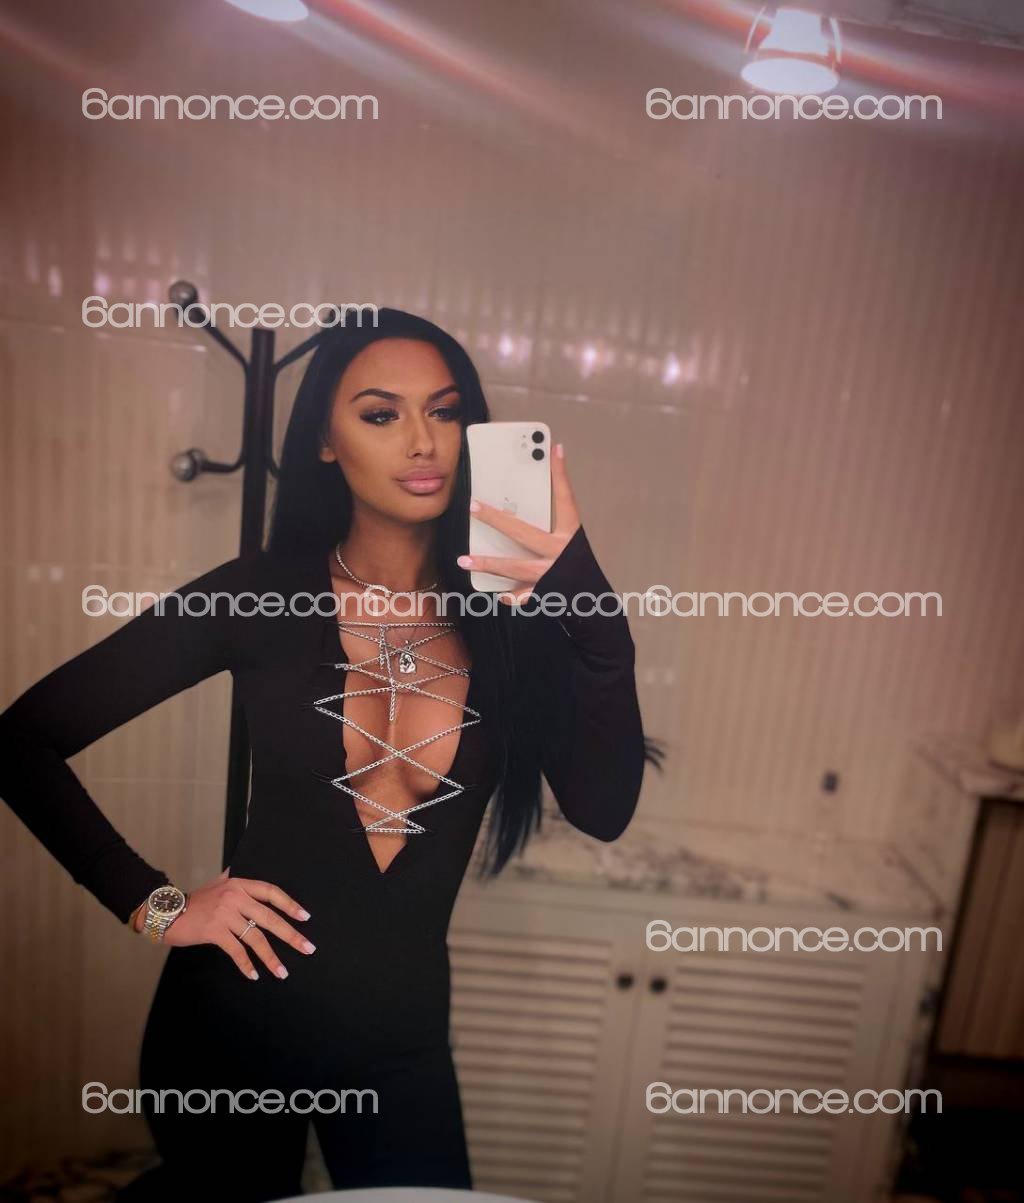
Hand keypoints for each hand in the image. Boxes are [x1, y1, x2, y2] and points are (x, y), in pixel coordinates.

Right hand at [162, 868, 315, 980]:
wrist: (168, 911)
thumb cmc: (195, 901)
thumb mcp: (218, 884)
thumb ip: (235, 881)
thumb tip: (250, 877)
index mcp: (239, 885)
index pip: (271, 892)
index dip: (289, 904)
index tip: (304, 917)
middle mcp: (235, 897)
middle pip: (270, 917)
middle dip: (291, 935)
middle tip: (307, 947)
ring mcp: (225, 914)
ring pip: (255, 937)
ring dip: (271, 957)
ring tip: (283, 971)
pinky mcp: (214, 931)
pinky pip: (236, 950)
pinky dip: (246, 965)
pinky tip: (255, 974)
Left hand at [459, 440, 580, 604]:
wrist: (598, 607)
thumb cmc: (582, 572)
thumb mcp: (573, 546)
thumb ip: (553, 531)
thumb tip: (522, 514)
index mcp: (572, 536)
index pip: (566, 499)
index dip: (561, 474)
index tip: (554, 448)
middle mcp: (562, 553)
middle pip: (523, 532)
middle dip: (496, 519)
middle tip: (473, 506)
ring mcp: (553, 575)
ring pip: (515, 567)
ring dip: (489, 564)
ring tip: (465, 560)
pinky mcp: (547, 595)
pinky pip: (522, 596)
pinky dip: (511, 596)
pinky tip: (499, 594)